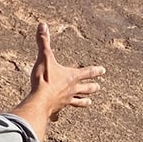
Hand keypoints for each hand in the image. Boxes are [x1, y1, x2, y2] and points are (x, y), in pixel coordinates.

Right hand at [12, 22, 104, 141]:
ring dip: (83, 101)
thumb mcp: (44, 57)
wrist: (39, 101)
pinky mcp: (56, 109)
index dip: (95, 70)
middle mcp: (71, 89)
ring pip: (78, 101)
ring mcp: (65, 101)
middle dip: (92, 87)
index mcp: (71, 76)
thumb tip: (42, 24)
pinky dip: (57, 114)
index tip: (103, 70)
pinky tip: (56, 117)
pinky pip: (58, 112)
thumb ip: (43, 41)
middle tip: (98, 87)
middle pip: (85, 88)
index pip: (87, 72)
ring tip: (88, 103)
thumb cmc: (44, 79)